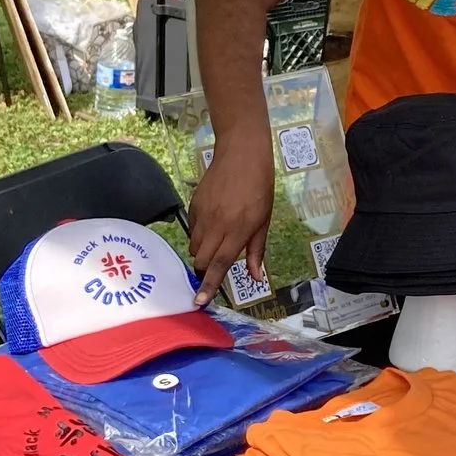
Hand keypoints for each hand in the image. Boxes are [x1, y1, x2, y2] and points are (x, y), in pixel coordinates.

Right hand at [188, 137, 274, 302]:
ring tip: (217, 241)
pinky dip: (199, 235)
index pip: (219, 264)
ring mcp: (203, 215)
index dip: (209, 285)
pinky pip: (191, 230)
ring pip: (194, 246)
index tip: (199, 301)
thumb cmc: (260, 188)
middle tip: (214, 269)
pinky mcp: (193, 205)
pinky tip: (212, 224)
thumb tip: (255, 277)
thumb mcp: (264, 221)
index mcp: (237, 231)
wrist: (241, 154)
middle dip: (204, 270)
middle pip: (200, 260)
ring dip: (202, 253)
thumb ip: (257, 251)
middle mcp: (217, 225)